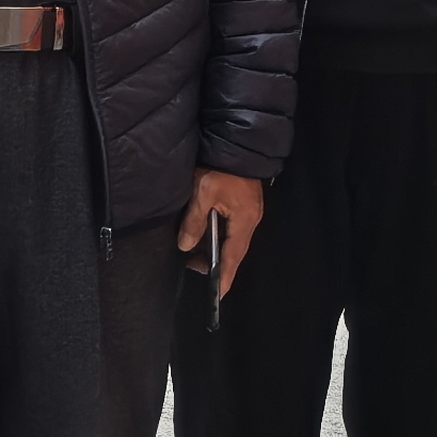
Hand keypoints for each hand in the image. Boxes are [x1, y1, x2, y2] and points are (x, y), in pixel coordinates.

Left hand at [181, 168, 264, 300]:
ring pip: (232, 239)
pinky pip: (231, 228)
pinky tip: (203, 234)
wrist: (238, 141)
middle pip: (234, 250)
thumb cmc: (221, 166)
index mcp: (244, 219)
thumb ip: (194, 220)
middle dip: (216, 263)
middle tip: (194, 268)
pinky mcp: (243, 203)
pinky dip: (218, 236)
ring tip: (193, 253)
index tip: (218, 294)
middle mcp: (250, 218)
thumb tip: (186, 245)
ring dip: (215, 248)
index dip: (224, 275)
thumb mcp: (203, 192)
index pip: (233, 255)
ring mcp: (249, 211)